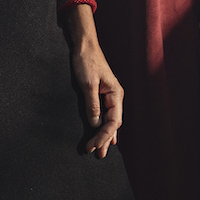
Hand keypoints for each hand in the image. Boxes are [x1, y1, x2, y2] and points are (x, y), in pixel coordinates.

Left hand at [69, 40, 123, 157]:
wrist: (84, 46)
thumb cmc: (87, 61)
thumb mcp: (87, 84)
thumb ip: (92, 105)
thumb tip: (96, 124)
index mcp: (116, 94)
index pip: (113, 122)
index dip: (104, 136)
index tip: (93, 146)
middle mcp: (115, 97)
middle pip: (113, 124)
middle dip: (105, 140)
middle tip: (97, 154)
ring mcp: (109, 96)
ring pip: (109, 121)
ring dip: (105, 136)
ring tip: (101, 150)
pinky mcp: (101, 95)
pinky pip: (105, 115)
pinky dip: (103, 127)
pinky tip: (104, 136)